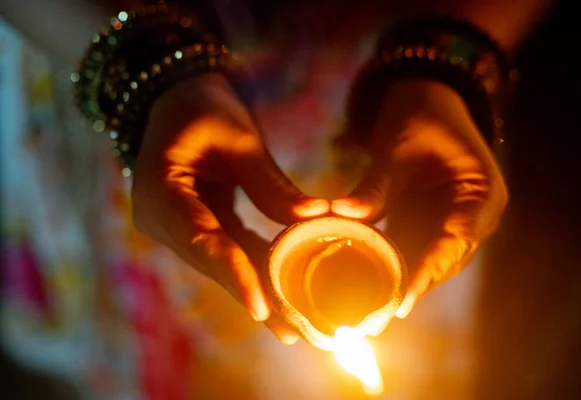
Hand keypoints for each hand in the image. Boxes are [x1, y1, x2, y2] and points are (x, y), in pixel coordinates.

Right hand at [131, 73, 328, 342]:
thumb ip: (269, 182)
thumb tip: (313, 218)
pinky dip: (255, 269)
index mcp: (160, 188)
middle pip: (212, 262)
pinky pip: (227, 251)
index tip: (261, 307)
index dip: (232, 273)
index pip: (199, 239)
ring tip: (295, 326)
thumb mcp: (238, 137)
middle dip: (254, 295)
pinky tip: (282, 296)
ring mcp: (174, 226)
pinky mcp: (193, 227)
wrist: (179, 99)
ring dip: (258, 290)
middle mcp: (160, 217)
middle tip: (294, 330)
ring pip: (221, 264)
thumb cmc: (204, 107)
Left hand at [332, 79, 507, 317]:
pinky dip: (393, 262)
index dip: (428, 272)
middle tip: (376, 317)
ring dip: (401, 280)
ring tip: (370, 309)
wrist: (428, 100)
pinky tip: (368, 280)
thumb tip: (342, 213)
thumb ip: (375, 184)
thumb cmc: (421, 114)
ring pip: (428, 260)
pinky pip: (414, 248)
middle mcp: (475, 215)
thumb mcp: (397, 145)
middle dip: (411, 287)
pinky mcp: (433, 221)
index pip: (455, 240)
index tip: (402, 302)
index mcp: (481, 193)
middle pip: (443, 259)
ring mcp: (455, 221)